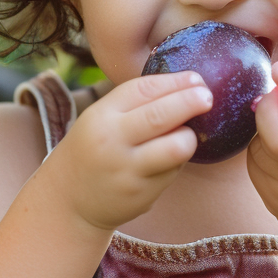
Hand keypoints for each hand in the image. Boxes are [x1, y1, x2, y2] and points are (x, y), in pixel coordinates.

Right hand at [46, 73, 212, 231]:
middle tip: (208, 96)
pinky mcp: (141, 195)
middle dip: (191, 102)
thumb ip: (136, 104)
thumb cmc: (95, 149)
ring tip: (187, 134)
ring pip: (177, 147)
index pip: (143, 90)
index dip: (174, 81)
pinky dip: (177, 161)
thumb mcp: (102, 119)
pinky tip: (168, 159)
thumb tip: (187, 85)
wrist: (69, 200)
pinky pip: (173, 171)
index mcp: (100, 116)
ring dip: (189, 137)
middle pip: (162, 115)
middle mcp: (111, 142)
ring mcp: (127, 170)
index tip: (196, 78)